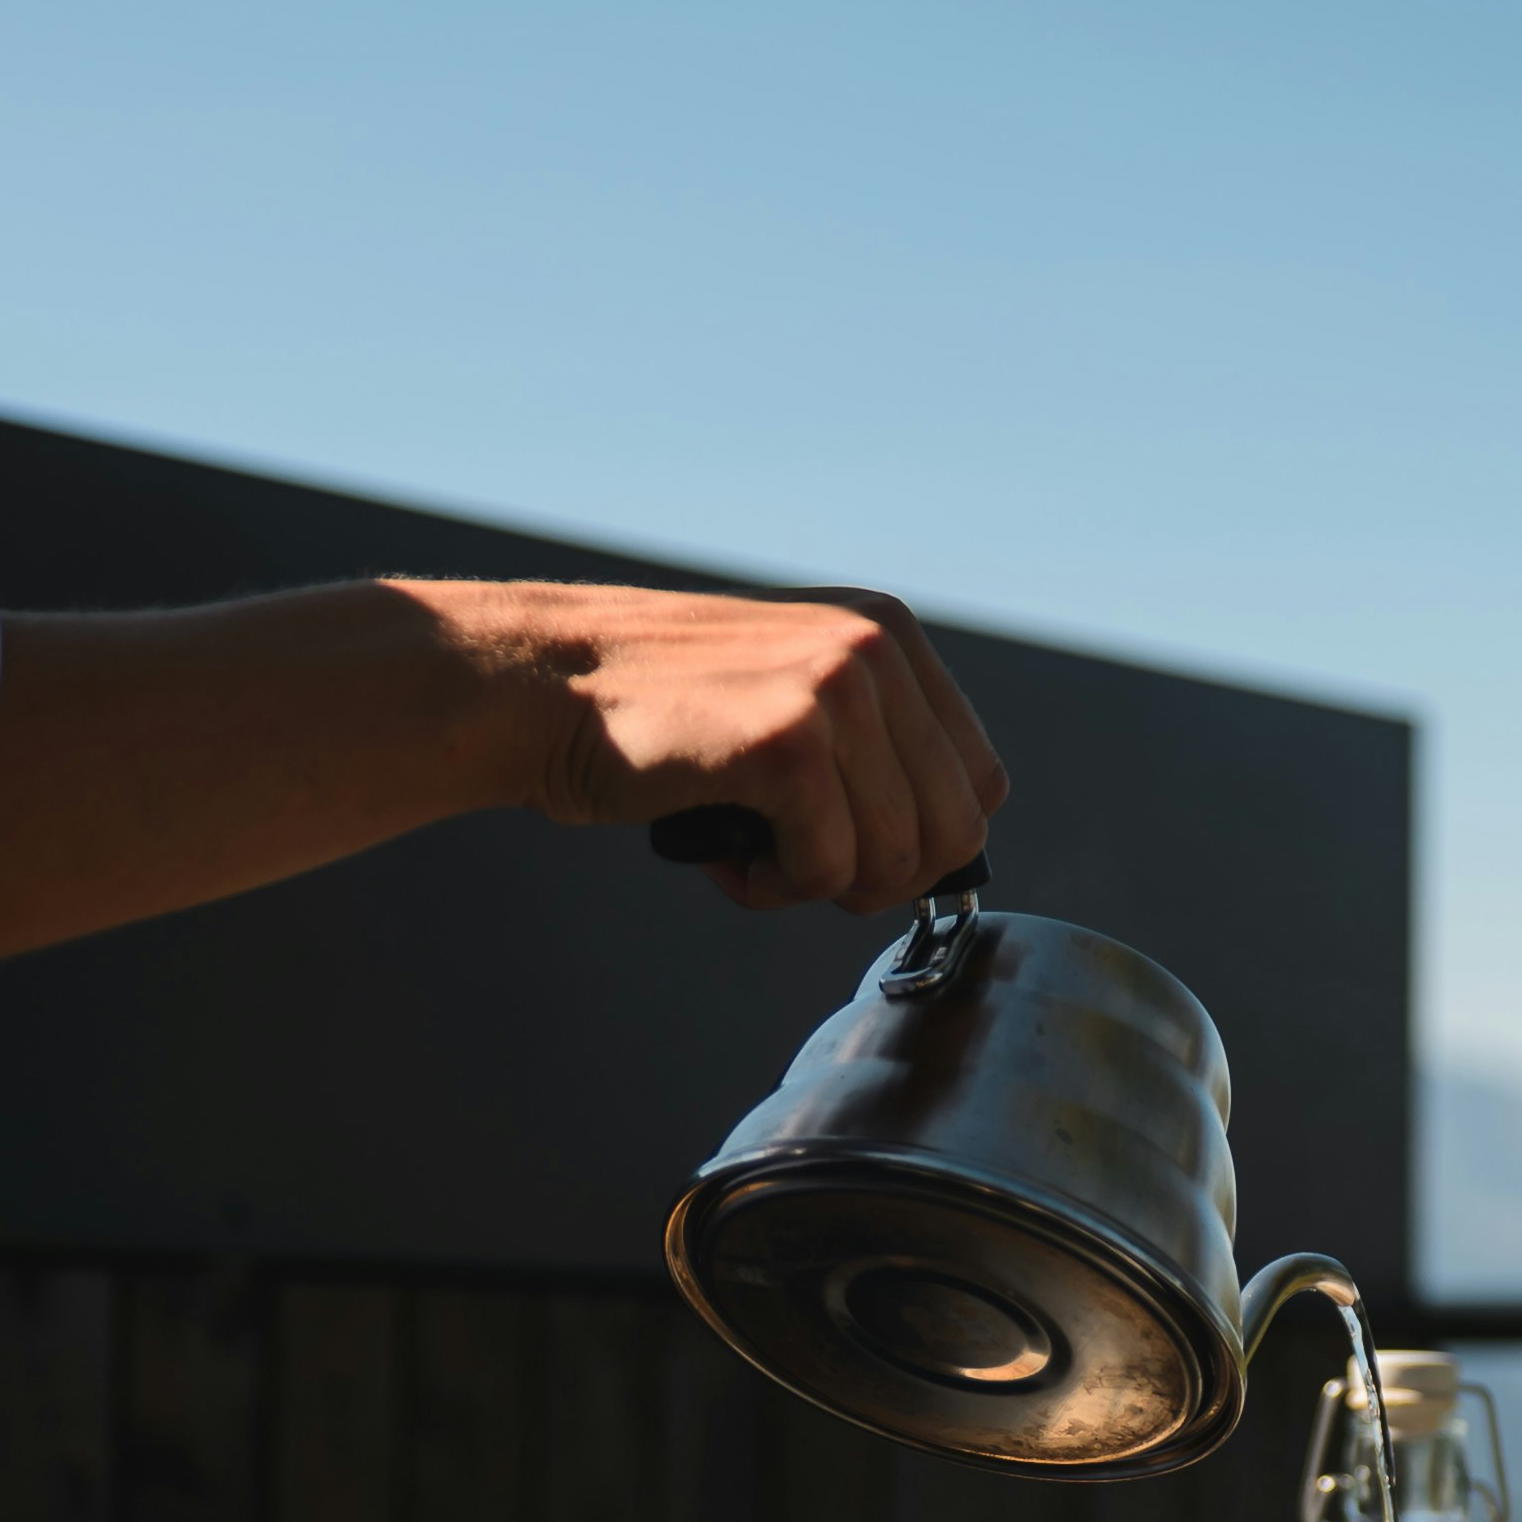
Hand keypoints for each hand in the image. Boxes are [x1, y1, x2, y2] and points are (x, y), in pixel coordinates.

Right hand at [476, 583, 1006, 916]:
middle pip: (954, 830)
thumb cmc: (654, 713)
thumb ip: (870, 742)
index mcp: (889, 633)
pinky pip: (827, 870)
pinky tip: (721, 852)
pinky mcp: (789, 740)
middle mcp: (876, 648)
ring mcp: (837, 688)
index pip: (979, 780)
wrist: (543, 686)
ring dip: (816, 886)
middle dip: (879, 878)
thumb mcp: (788, 690)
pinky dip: (770, 888)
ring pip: (895, 860)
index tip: (849, 852)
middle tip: (799, 867)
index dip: (920, 842)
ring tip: (747, 851)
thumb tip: (943, 849)